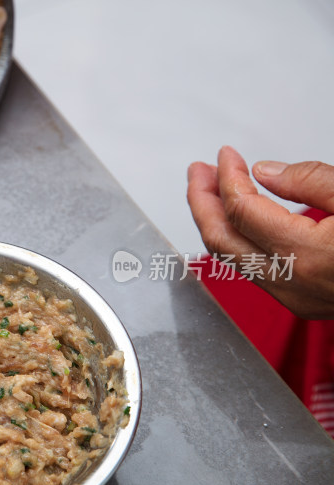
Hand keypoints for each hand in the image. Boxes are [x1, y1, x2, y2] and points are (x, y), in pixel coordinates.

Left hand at [187, 145, 333, 318]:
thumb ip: (312, 181)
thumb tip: (264, 173)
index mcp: (309, 256)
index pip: (243, 210)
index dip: (228, 177)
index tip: (225, 154)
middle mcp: (295, 284)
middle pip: (221, 241)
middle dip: (203, 202)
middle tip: (198, 170)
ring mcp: (297, 299)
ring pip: (234, 259)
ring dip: (218, 220)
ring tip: (212, 187)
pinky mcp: (304, 303)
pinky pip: (255, 269)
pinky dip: (240, 238)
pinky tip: (242, 215)